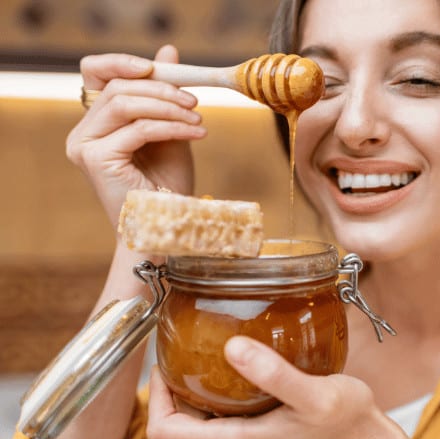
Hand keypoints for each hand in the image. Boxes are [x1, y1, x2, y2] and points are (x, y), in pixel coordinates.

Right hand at [66, 45, 205, 228]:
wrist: (167, 227)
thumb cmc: (167, 186)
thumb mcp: (170, 130)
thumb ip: (165, 95)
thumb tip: (167, 51)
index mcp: (96, 124)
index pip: (96, 74)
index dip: (123, 62)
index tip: (160, 66)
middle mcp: (83, 133)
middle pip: (116, 87)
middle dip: (161, 88)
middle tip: (194, 101)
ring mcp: (85, 146)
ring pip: (125, 104)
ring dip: (169, 107)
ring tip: (198, 120)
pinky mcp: (97, 159)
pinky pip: (139, 129)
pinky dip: (172, 127)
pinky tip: (196, 134)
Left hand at [146, 337, 430, 438]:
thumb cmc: (347, 425)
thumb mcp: (314, 394)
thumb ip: (272, 373)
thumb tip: (232, 347)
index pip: (164, 430)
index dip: (155, 395)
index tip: (166, 362)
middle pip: (180, 424)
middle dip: (177, 388)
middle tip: (190, 348)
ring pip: (201, 423)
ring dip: (201, 392)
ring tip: (215, 355)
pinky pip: (223, 424)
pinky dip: (223, 400)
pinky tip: (243, 374)